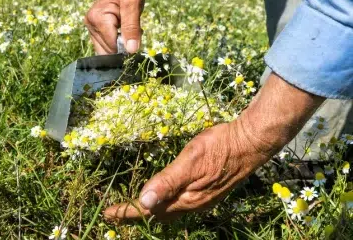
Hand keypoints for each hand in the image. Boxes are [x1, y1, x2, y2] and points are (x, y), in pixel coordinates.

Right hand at [84, 0, 145, 54]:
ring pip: (105, 49)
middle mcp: (90, 23)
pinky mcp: (93, 29)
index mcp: (98, 18)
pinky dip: (115, 42)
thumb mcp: (134, 7)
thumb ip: (132, 29)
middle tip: (131, 31)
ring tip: (126, 28)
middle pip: (107, 50)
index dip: (125, 47)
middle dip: (121, 46)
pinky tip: (121, 31)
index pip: (111, 46)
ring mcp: (90, 27)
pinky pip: (104, 44)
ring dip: (119, 45)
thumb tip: (131, 50)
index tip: (135, 37)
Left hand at [103, 74, 323, 220]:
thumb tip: (144, 202)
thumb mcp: (190, 161)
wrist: (249, 143)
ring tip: (136, 206)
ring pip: (169, 210)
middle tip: (118, 211)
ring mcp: (201, 200)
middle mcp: (192, 205)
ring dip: (150, 210)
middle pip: (158, 214)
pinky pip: (179, 204)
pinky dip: (165, 203)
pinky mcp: (207, 192)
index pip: (149, 210)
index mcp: (185, 199)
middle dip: (137, 214)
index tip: (108, 214)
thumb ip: (167, 182)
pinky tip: (163, 196)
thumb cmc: (218, 147)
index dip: (128, 212)